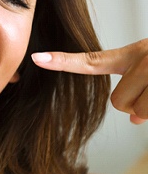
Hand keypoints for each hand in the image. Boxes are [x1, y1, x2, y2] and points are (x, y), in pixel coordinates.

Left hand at [32, 39, 147, 123]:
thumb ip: (136, 90)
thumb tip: (134, 119)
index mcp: (130, 54)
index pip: (90, 61)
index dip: (61, 61)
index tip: (37, 58)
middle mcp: (139, 57)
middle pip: (115, 101)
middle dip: (133, 105)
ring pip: (133, 109)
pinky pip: (145, 112)